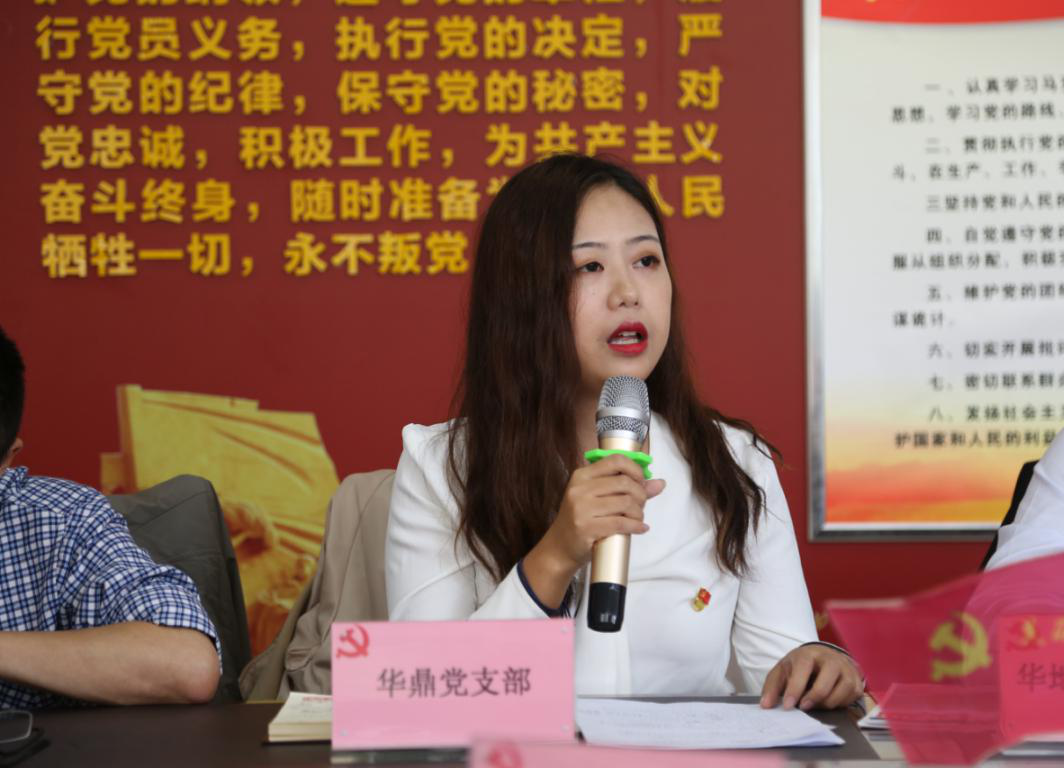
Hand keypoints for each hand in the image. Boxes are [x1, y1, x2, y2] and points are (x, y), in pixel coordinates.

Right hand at [541, 453, 665, 573]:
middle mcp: (580, 489)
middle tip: (641, 505)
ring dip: (639, 512)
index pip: (615, 460)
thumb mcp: (599, 499)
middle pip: (624, 482)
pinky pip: (621, 523)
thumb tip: (660, 483)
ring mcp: (582, 508)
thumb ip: (629, 489)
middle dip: (640, 495)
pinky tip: (640, 528)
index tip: (641, 482)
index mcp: (582, 475)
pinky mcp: (586, 528)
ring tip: (638, 518)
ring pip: (625, 503)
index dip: (635, 470)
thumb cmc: (583, 520)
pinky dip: (636, 526)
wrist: (560, 548)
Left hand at [760, 644, 863, 710]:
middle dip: (814, 697)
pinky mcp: (856, 681)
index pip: (803, 667)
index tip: (787, 705)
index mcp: (808, 653)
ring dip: (827, 703)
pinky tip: (828, 701)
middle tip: (803, 707)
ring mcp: (846, 669)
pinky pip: (850, 697)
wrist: (824, 657)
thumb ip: (772, 687)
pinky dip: (839, 704)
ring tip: (815, 704)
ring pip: (842, 690)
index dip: (795, 688)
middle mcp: (830, 658)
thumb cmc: (800, 666)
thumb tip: (765, 705)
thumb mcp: (783, 671)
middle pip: (826, 679)